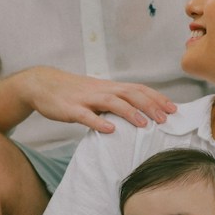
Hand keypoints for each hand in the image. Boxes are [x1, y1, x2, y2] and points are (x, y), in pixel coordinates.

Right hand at [22, 67, 176, 132]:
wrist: (41, 84)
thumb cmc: (72, 92)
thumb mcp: (96, 94)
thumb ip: (114, 102)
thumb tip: (136, 114)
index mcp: (109, 87)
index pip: (138, 89)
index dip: (156, 98)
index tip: (173, 108)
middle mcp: (101, 90)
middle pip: (130, 94)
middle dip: (149, 105)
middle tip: (165, 119)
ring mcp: (85, 99)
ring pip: (112, 102)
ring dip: (129, 112)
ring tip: (144, 124)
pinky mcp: (71, 109)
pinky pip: (86, 115)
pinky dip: (98, 122)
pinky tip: (109, 129)